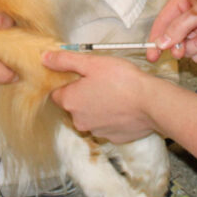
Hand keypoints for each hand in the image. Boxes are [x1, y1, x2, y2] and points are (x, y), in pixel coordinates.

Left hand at [43, 48, 158, 142]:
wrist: (151, 103)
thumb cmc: (122, 80)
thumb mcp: (92, 63)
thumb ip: (66, 60)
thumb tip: (45, 58)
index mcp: (70, 101)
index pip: (57, 93)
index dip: (67, 82)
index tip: (80, 75)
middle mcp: (79, 120)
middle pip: (74, 105)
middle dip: (84, 93)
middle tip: (101, 80)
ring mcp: (96, 131)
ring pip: (91, 115)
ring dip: (98, 105)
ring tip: (114, 91)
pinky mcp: (113, 137)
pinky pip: (107, 124)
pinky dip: (112, 116)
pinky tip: (123, 105)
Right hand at [149, 0, 196, 63]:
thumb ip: (179, 27)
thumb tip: (162, 43)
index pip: (164, 20)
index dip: (156, 37)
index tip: (151, 54)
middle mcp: (190, 14)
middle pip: (173, 36)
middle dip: (177, 45)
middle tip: (180, 50)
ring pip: (185, 47)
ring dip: (192, 48)